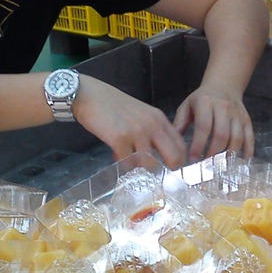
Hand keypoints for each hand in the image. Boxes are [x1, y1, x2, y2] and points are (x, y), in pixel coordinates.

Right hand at [73, 77, 187, 168]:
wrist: (91, 95)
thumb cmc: (114, 106)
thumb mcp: (141, 114)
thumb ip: (153, 131)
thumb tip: (159, 155)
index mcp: (159, 119)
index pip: (181, 145)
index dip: (180, 161)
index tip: (173, 170)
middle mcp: (152, 125)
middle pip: (173, 157)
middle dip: (168, 171)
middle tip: (158, 177)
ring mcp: (136, 132)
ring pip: (149, 164)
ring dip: (141, 169)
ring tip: (131, 164)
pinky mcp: (119, 139)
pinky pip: (127, 163)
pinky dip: (124, 164)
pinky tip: (117, 156)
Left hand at [173, 85, 253, 161]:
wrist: (224, 85)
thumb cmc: (202, 99)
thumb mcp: (187, 105)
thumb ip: (180, 122)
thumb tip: (173, 142)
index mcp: (206, 102)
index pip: (203, 126)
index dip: (199, 144)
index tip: (193, 159)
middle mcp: (224, 107)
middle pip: (221, 134)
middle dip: (213, 153)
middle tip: (206, 166)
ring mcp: (237, 114)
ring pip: (236, 137)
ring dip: (228, 154)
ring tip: (220, 166)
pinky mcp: (247, 120)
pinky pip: (249, 137)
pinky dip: (247, 150)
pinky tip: (241, 161)